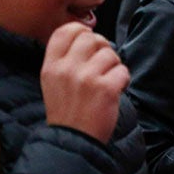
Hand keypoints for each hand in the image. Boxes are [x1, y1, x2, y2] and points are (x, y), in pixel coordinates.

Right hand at [41, 22, 128, 143]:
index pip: (65, 31)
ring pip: (111, 53)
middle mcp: (67, 69)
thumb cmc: (68, 111)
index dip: (81, 31)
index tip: (88, 42)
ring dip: (113, 66)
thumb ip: (66, 59)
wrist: (73, 142)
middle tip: (101, 66)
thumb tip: (88, 33)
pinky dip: (123, 80)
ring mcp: (87, 78)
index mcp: (51, 67)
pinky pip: (123, 70)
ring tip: (105, 83)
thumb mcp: (54, 82)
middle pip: (92, 37)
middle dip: (102, 48)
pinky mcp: (106, 88)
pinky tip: (114, 92)